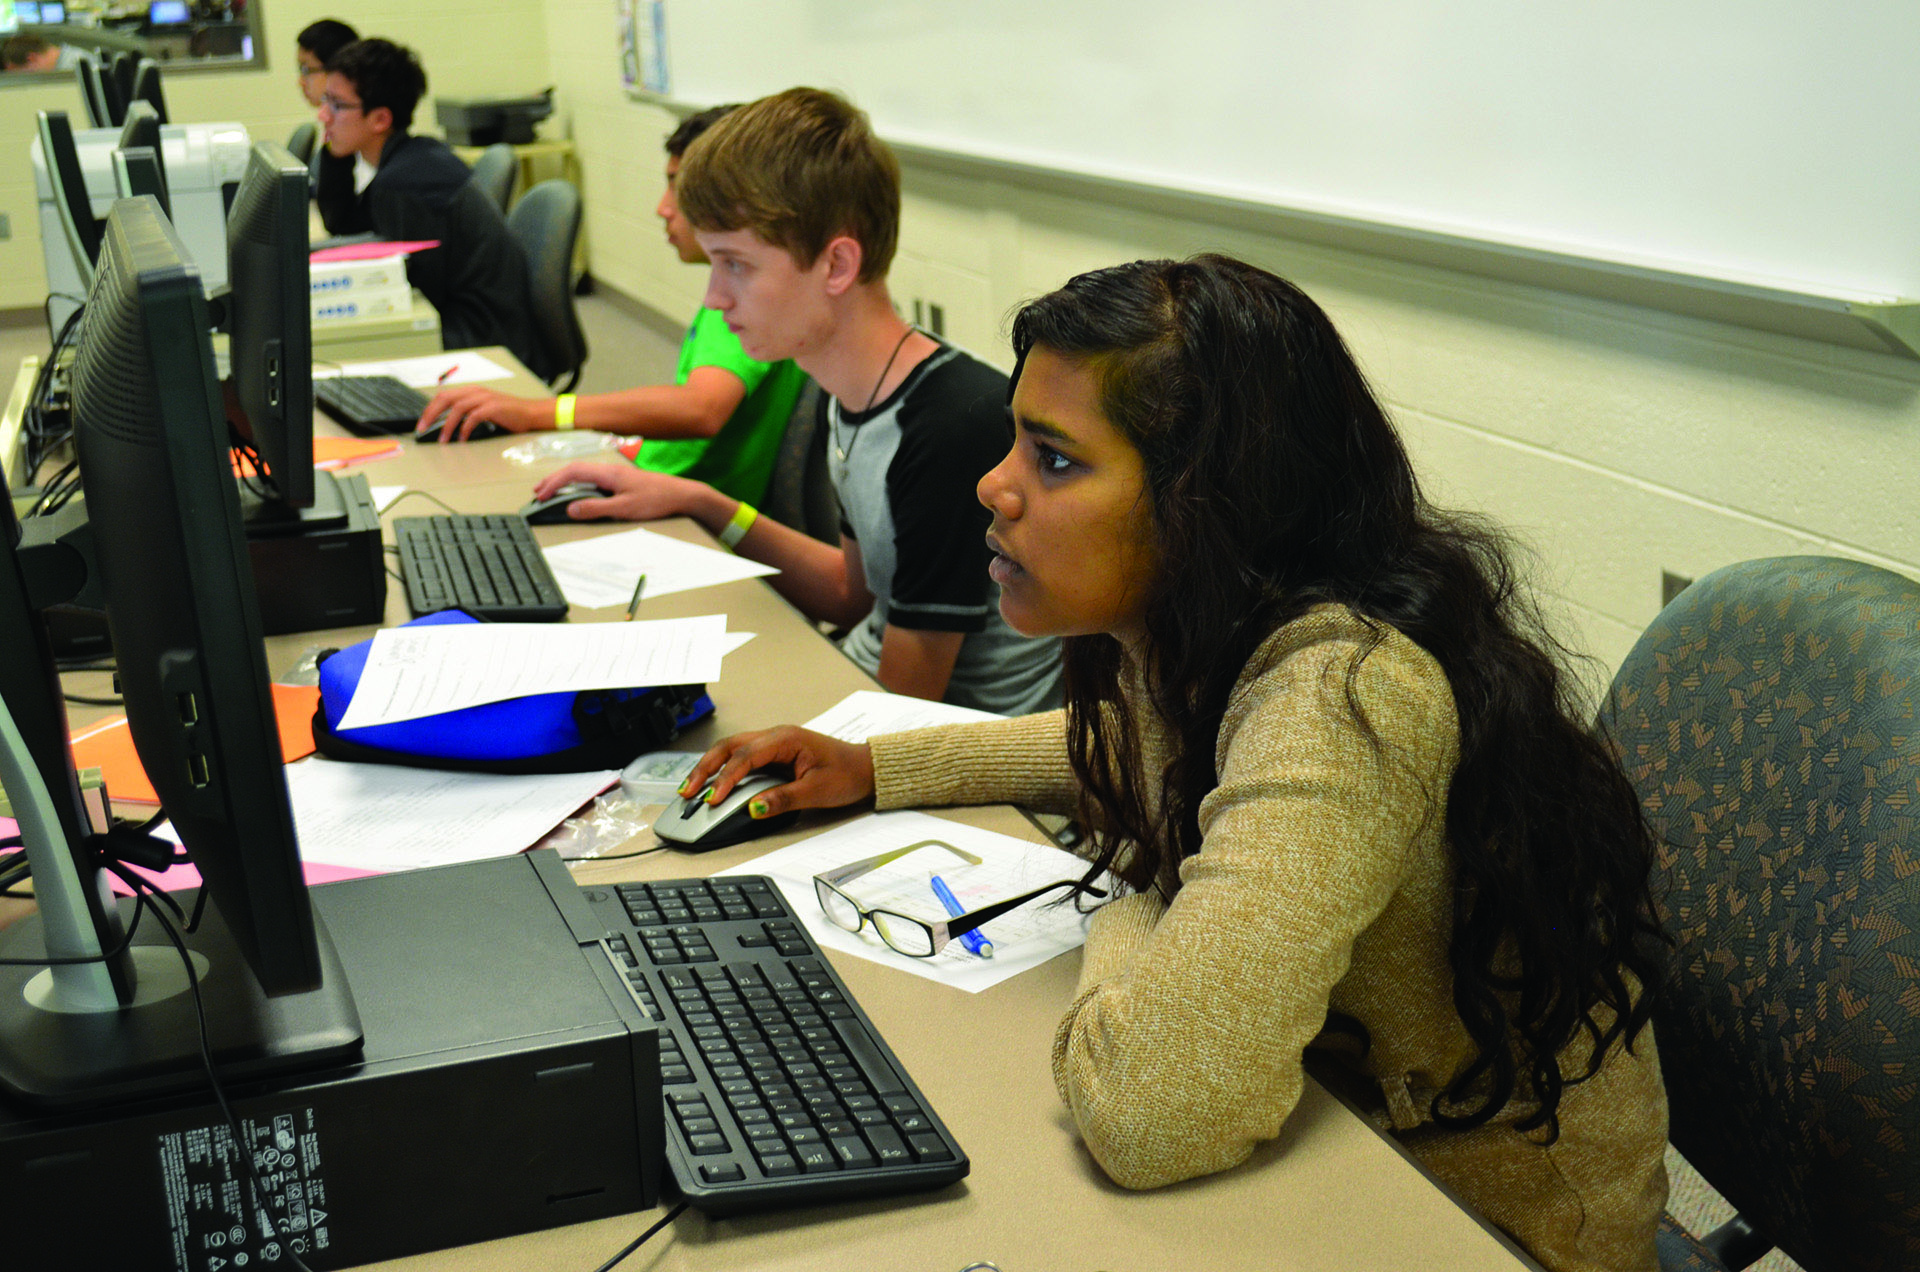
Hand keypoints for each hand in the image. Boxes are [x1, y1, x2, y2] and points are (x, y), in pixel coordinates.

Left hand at [416, 385, 544, 441]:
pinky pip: (473, 417)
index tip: (422, 423)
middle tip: (423, 429)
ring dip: (447, 425)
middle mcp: (476, 392)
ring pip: (457, 408)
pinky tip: (462, 438)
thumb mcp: (483, 408)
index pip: (443, 396)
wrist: (531, 413)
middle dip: (431, 414)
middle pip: (445, 399)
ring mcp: (485, 399)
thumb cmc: (508, 413)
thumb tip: (446, 424)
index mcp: (471, 391)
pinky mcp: (493, 408)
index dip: (429, 409)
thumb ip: (467, 411)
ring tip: (442, 439)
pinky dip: (465, 428)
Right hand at [530, 461, 703, 521]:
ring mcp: (616, 474)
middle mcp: (610, 470)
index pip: (572, 472)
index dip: (554, 483)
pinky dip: (578, 483)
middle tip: (538, 492)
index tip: (541, 495)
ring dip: (565, 481)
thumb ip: (596, 509)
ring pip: (583, 473)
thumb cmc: (657, 500)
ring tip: (551, 491)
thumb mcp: (624, 508)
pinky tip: (576, 491)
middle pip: (574, 470)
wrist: (682, 494)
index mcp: (608, 473)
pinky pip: (592, 477)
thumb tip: (571, 509)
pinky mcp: (621, 480)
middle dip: (553, 480)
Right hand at [680, 727, 875, 820]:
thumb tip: (754, 807)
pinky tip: (714, 783)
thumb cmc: (848, 773)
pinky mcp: (774, 754)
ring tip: (692, 788)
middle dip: (705, 768)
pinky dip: (724, 769)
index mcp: (785, 739)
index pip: (745, 756)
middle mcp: (776, 737)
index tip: (712, 799)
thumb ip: (784, 799)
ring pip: (732, 750)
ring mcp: (774, 744)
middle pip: (729, 747)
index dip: (724, 778)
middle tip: (688, 791)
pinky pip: (742, 758)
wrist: (866, 768)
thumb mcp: (817, 791)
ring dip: (711, 767)